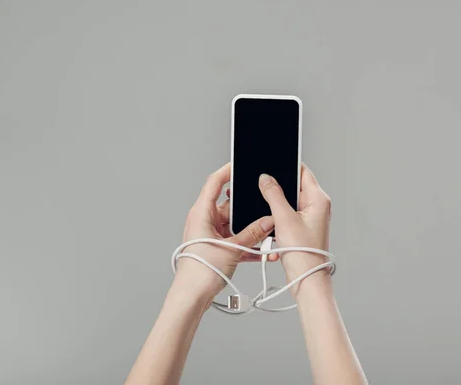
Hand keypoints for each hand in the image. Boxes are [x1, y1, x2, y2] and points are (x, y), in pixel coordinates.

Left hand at [177, 163, 278, 298]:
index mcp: (201, 213)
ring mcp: (210, 234)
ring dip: (251, 231)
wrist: (192, 297)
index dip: (228, 170)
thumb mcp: (232, 249)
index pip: (214, 182)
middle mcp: (204, 220)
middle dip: (248, 209)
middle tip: (265, 207)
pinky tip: (263, 251)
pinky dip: (248, 245)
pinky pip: (235, 240)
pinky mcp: (216, 248)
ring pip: (235, 225)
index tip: (241, 164)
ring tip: (267, 234)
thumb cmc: (200, 271)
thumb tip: (268, 221)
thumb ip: (253, 234)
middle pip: (230, 206)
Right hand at [258, 164, 330, 282]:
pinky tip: (272, 224)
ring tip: (270, 213)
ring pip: (289, 202)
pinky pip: (288, 215)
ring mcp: (310, 218)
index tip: (272, 165)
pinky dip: (278, 216)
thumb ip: (273, 194)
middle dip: (278, 187)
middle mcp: (317, 206)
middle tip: (264, 189)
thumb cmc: (304, 253)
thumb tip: (266, 178)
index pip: (303, 172)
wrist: (307, 279)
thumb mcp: (284, 218)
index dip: (287, 166)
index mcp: (318, 199)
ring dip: (277, 205)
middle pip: (294, 186)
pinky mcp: (302, 228)